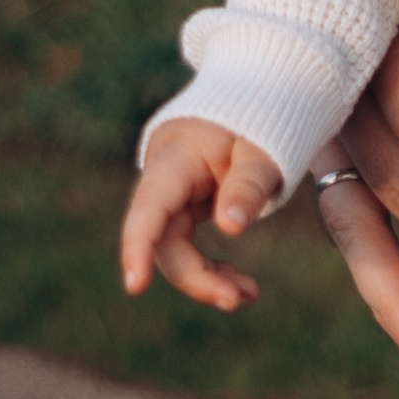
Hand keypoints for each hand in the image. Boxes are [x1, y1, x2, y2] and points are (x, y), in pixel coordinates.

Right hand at [119, 117, 282, 312]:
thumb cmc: (258, 121)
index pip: (149, 208)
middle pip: (164, 240)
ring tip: (247, 295)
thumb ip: (248, 184)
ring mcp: (173, 196)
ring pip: (175, 250)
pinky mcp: (186, 207)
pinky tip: (238, 284)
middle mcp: (164, 181)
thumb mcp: (263, 149)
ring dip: (206, 278)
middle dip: (197, 276)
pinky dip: (211, 267)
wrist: (256, 99)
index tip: (135, 285)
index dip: (138, 247)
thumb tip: (230, 227)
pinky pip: (188, 245)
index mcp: (175, 159)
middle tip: (237, 299)